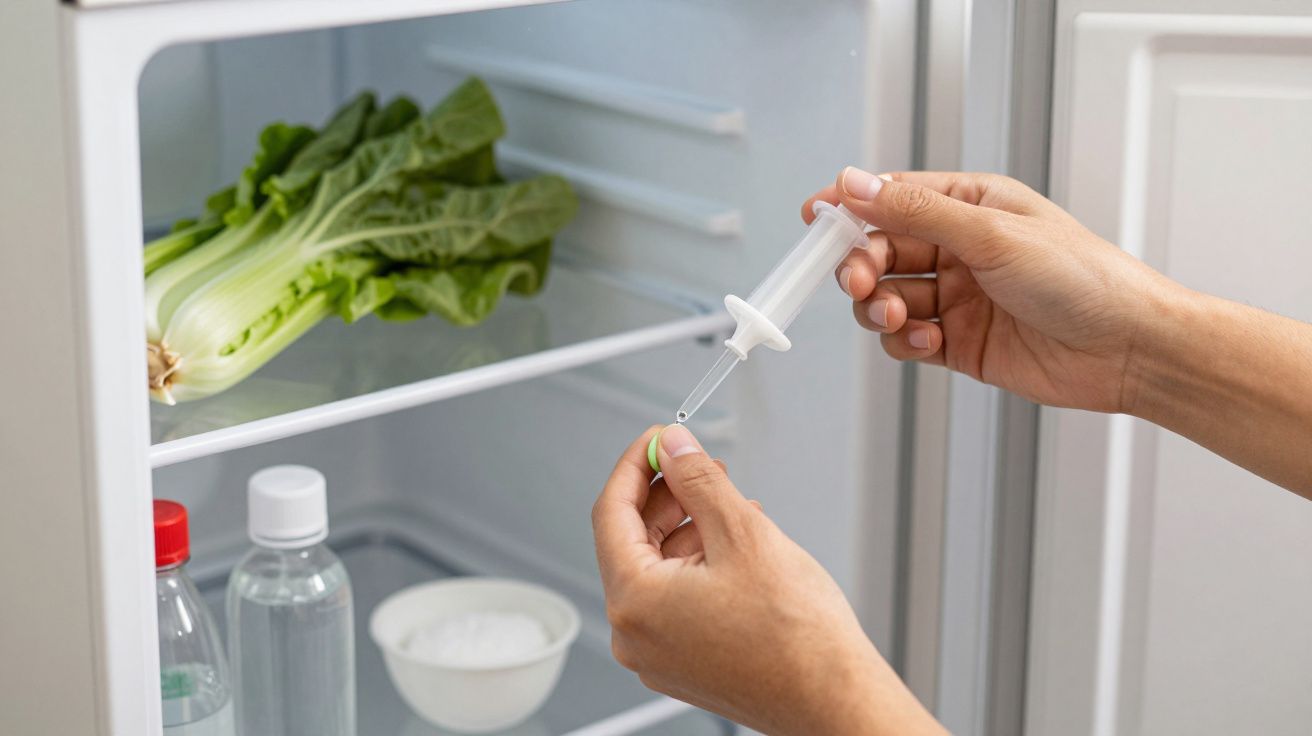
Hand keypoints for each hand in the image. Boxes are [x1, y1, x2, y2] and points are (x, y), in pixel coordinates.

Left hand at [592, 424, 943, 735]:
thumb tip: (674, 449)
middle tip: (698, 465)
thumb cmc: (796, 638)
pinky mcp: (683, 661)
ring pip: (657, 568)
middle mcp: (635, 634)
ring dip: (687, 527)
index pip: (612, 512)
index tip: (657, 439)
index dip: (636, 465)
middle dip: (666, 496)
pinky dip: (698, 562)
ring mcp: (657, 653)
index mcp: (635, 601)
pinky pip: (675, 597)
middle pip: (631, 540)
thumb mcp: (743, 533)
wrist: (833, 698)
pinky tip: (733, 544)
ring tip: (730, 505)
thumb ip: (698, 481)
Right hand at [806, 168, 1183, 412]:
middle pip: (880, 250)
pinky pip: (906, 339)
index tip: (816, 220)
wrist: (1130, 349)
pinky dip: (906, 342)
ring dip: (882, 308)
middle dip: (863, 267)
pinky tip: (930, 341)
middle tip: (863, 283)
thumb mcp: (992, 234)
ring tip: (902, 317)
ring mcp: (957, 296)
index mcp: (969, 204)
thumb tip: (857, 183)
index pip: (891, 197)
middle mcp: (959, 247)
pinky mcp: (958, 342)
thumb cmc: (1085, 279)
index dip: (849, 208)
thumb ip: (916, 211)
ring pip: (887, 297)